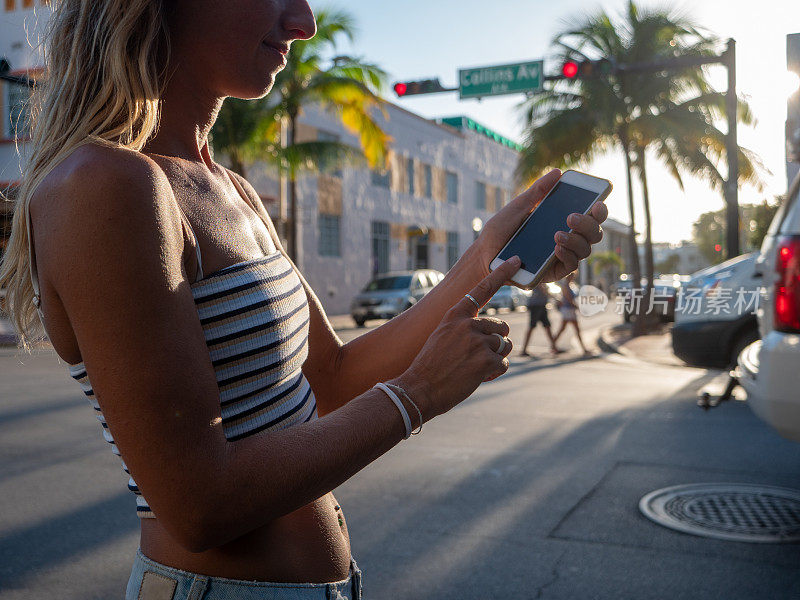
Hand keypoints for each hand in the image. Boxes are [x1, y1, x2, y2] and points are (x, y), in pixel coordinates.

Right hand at [393, 257, 519, 421]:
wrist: (419, 389)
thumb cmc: (430, 366)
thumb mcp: (442, 336)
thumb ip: (464, 329)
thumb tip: (494, 333)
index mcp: (455, 315)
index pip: (481, 289)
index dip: (500, 273)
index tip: (515, 260)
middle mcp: (468, 324)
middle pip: (501, 327)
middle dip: (496, 343)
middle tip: (477, 356)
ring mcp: (477, 342)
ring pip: (504, 346)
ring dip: (495, 359)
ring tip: (474, 368)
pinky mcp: (486, 360)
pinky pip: (503, 363)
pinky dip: (494, 372)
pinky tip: (478, 377)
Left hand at [475, 169, 608, 284]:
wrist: (484, 253)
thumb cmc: (501, 230)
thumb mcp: (518, 207)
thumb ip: (538, 191)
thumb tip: (557, 172)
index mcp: (563, 221)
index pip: (591, 216)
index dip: (600, 210)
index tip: (598, 203)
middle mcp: (568, 239)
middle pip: (594, 233)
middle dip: (588, 224)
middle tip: (571, 217)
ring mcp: (563, 256)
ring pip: (586, 249)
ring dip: (576, 240)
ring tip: (557, 234)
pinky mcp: (554, 272)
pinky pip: (571, 266)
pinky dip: (567, 255)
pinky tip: (557, 247)